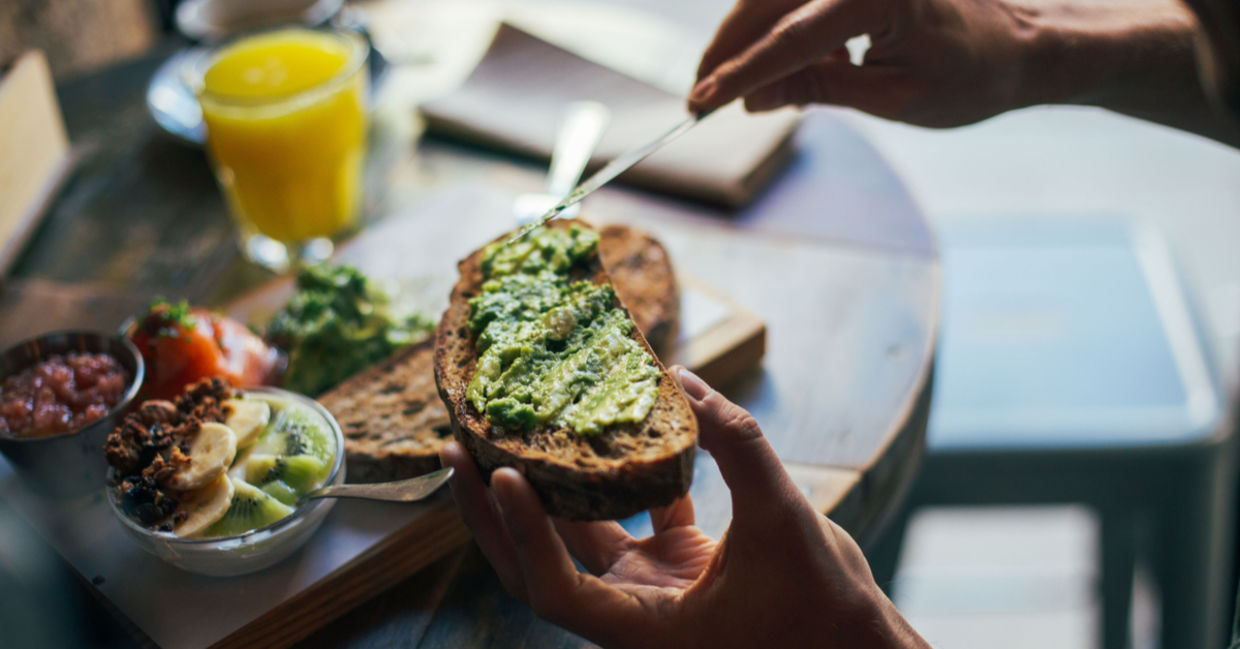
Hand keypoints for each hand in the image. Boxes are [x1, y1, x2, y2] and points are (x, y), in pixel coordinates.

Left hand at [439, 367, 927, 648]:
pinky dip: (613, 476)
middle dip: (492, 512)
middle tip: (459, 449)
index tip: (505, 475)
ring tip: (507, 430)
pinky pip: (629, 515)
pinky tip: (602, 426)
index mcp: (642, 630)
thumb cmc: (825, 609)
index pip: (556, 588)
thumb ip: (738, 446)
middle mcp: (632, 612)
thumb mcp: (784, 520)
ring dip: (541, 487)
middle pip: (537, 564)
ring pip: (576, 536)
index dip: (521, 534)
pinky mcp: (674, 565)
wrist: (859, 648)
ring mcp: (649, 588)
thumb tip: (685, 378)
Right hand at [688, 0, 1225, 139]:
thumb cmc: (973, 76)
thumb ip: (818, 88)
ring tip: (741, 89)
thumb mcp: (893, 97)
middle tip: (702, 97)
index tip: (700, 103)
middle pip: (767, 4)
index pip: (789, 40)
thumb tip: (751, 98)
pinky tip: (787, 66)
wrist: (1025, 44)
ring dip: (750, 38)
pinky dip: (780, 27)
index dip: (739, 75)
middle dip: (729, 51)